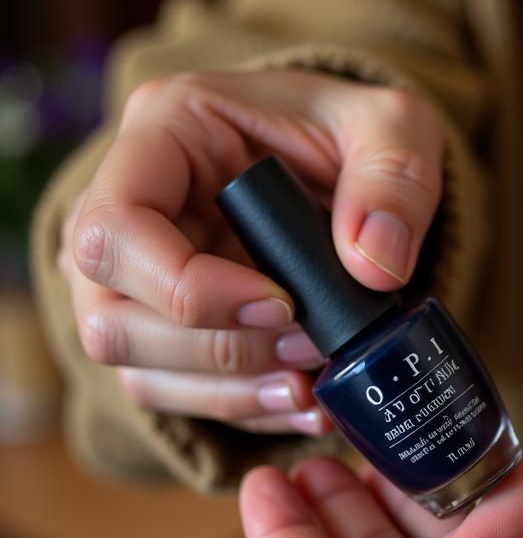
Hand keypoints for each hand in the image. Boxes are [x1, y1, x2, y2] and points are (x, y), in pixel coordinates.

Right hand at [58, 69, 443, 433]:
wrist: (356, 172)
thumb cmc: (359, 135)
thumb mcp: (396, 127)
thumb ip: (395, 179)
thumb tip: (375, 268)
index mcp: (165, 131)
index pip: (116, 227)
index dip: (189, 287)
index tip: (284, 304)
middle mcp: (128, 208)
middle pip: (111, 316)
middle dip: (221, 352)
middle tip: (311, 347)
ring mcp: (138, 276)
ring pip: (137, 368)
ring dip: (230, 393)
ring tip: (311, 387)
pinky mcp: (166, 327)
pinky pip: (176, 393)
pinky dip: (244, 409)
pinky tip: (306, 403)